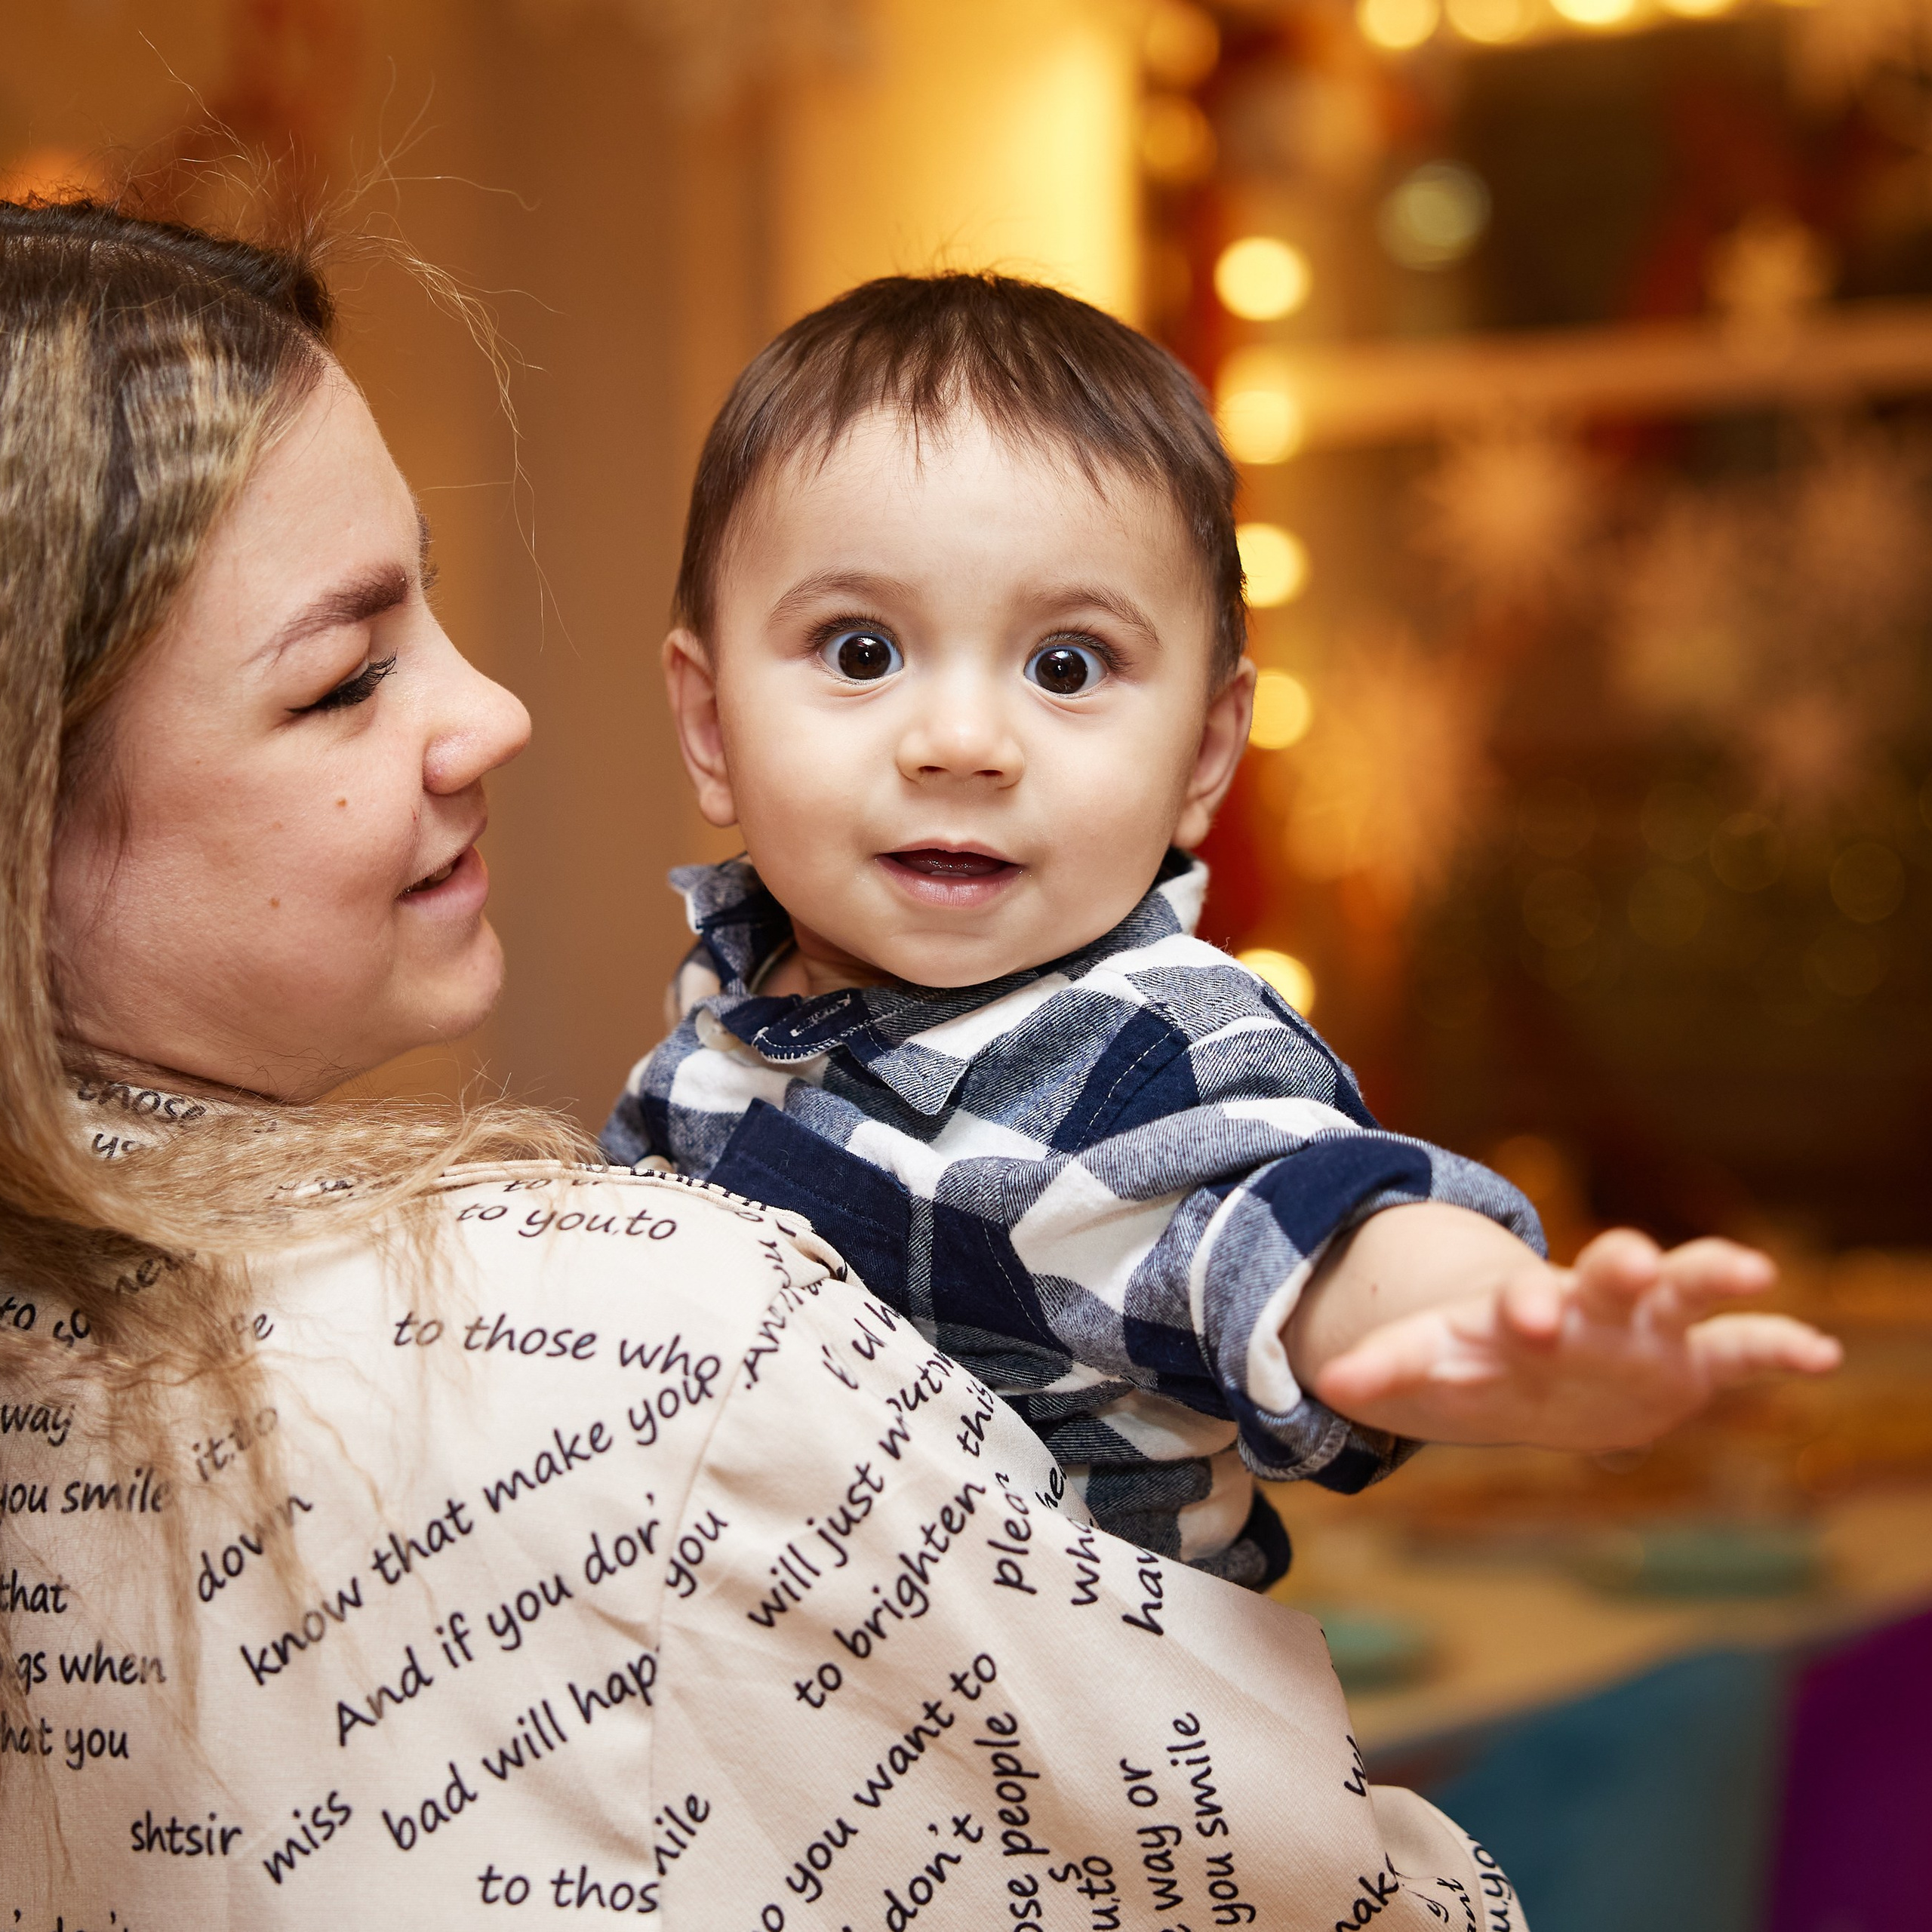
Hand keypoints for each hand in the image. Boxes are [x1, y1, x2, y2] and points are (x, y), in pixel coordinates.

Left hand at [1309, 1228, 1841, 1450]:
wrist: (1528, 1360)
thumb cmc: (1477, 1362)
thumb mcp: (1429, 1367)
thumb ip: (1386, 1372)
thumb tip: (1327, 1384)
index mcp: (1517, 1313)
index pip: (1514, 1304)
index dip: (1518, 1309)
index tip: (1524, 1315)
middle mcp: (1586, 1310)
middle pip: (1601, 1277)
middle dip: (1615, 1269)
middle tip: (1630, 1256)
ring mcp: (1640, 1330)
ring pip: (1680, 1292)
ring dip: (1707, 1273)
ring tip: (1751, 1266)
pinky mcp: (1686, 1362)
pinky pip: (1738, 1350)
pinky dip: (1778, 1345)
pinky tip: (1823, 1352)